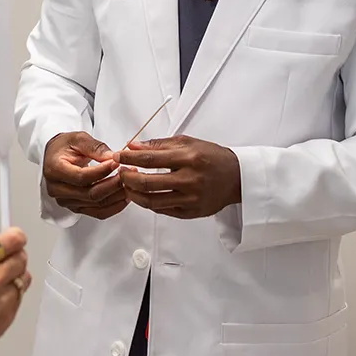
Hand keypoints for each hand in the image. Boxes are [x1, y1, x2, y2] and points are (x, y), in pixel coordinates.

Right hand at [0, 228, 30, 355]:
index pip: (7, 241)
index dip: (14, 237)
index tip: (15, 237)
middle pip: (20, 258)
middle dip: (15, 256)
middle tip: (6, 260)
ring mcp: (2, 301)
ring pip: (23, 279)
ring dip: (15, 277)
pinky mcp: (8, 319)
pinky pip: (18, 299)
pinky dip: (11, 296)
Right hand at [43, 131, 125, 219]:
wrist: (55, 156)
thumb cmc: (64, 146)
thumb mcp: (78, 138)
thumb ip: (96, 147)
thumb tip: (113, 157)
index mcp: (54, 170)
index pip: (82, 177)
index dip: (102, 172)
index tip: (116, 163)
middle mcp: (57, 189)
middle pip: (91, 194)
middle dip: (113, 184)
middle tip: (127, 173)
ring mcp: (66, 201)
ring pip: (96, 204)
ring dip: (116, 196)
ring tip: (129, 183)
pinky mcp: (75, 207)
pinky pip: (98, 213)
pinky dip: (114, 207)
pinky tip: (124, 197)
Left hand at [117, 136, 241, 218]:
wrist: (237, 177)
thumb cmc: (212, 157)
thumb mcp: (188, 142)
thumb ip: (159, 145)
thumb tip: (133, 146)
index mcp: (188, 158)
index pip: (150, 159)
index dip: (129, 158)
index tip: (118, 156)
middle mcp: (190, 180)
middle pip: (148, 183)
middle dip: (127, 177)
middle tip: (120, 172)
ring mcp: (190, 199)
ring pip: (152, 201)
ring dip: (133, 193)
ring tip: (127, 185)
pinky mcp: (191, 212)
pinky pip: (162, 210)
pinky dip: (148, 203)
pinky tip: (142, 194)